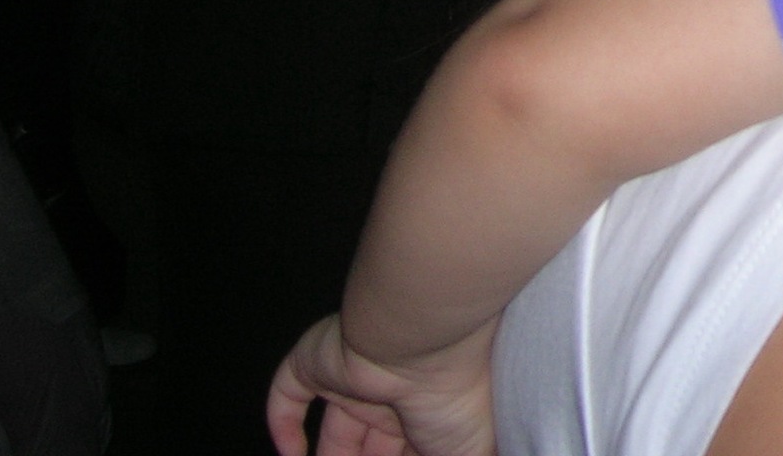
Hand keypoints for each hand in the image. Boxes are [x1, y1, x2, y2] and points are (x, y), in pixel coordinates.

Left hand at [266, 313, 496, 455]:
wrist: (422, 338)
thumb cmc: (457, 395)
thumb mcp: (475, 451)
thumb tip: (500, 454)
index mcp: (429, 410)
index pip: (407, 449)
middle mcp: (392, 394)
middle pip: (370, 445)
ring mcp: (353, 377)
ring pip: (333, 427)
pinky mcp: (316, 363)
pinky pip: (288, 394)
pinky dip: (282, 424)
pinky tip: (289, 454)